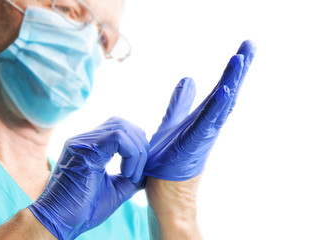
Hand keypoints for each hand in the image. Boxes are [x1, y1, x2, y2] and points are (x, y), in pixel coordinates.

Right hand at [28, 117, 148, 239]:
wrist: (59, 222)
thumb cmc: (83, 210)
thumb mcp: (115, 190)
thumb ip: (131, 176)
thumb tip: (149, 169)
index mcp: (91, 148)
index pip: (119, 129)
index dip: (136, 146)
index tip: (136, 173)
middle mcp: (85, 140)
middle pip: (122, 124)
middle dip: (139, 145)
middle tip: (137, 171)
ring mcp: (82, 142)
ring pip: (121, 127)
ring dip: (136, 150)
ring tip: (132, 174)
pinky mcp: (83, 149)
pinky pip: (117, 137)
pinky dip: (131, 153)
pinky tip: (127, 172)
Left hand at [144, 40, 256, 179]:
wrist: (166, 194)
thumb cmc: (169, 161)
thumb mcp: (174, 123)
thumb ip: (180, 103)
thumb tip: (187, 79)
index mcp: (202, 118)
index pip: (221, 90)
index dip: (232, 70)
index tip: (244, 49)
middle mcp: (207, 126)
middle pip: (227, 94)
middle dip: (239, 69)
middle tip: (251, 44)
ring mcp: (202, 137)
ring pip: (220, 106)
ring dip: (230, 82)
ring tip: (239, 59)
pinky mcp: (192, 147)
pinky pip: (205, 125)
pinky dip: (215, 108)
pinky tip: (224, 91)